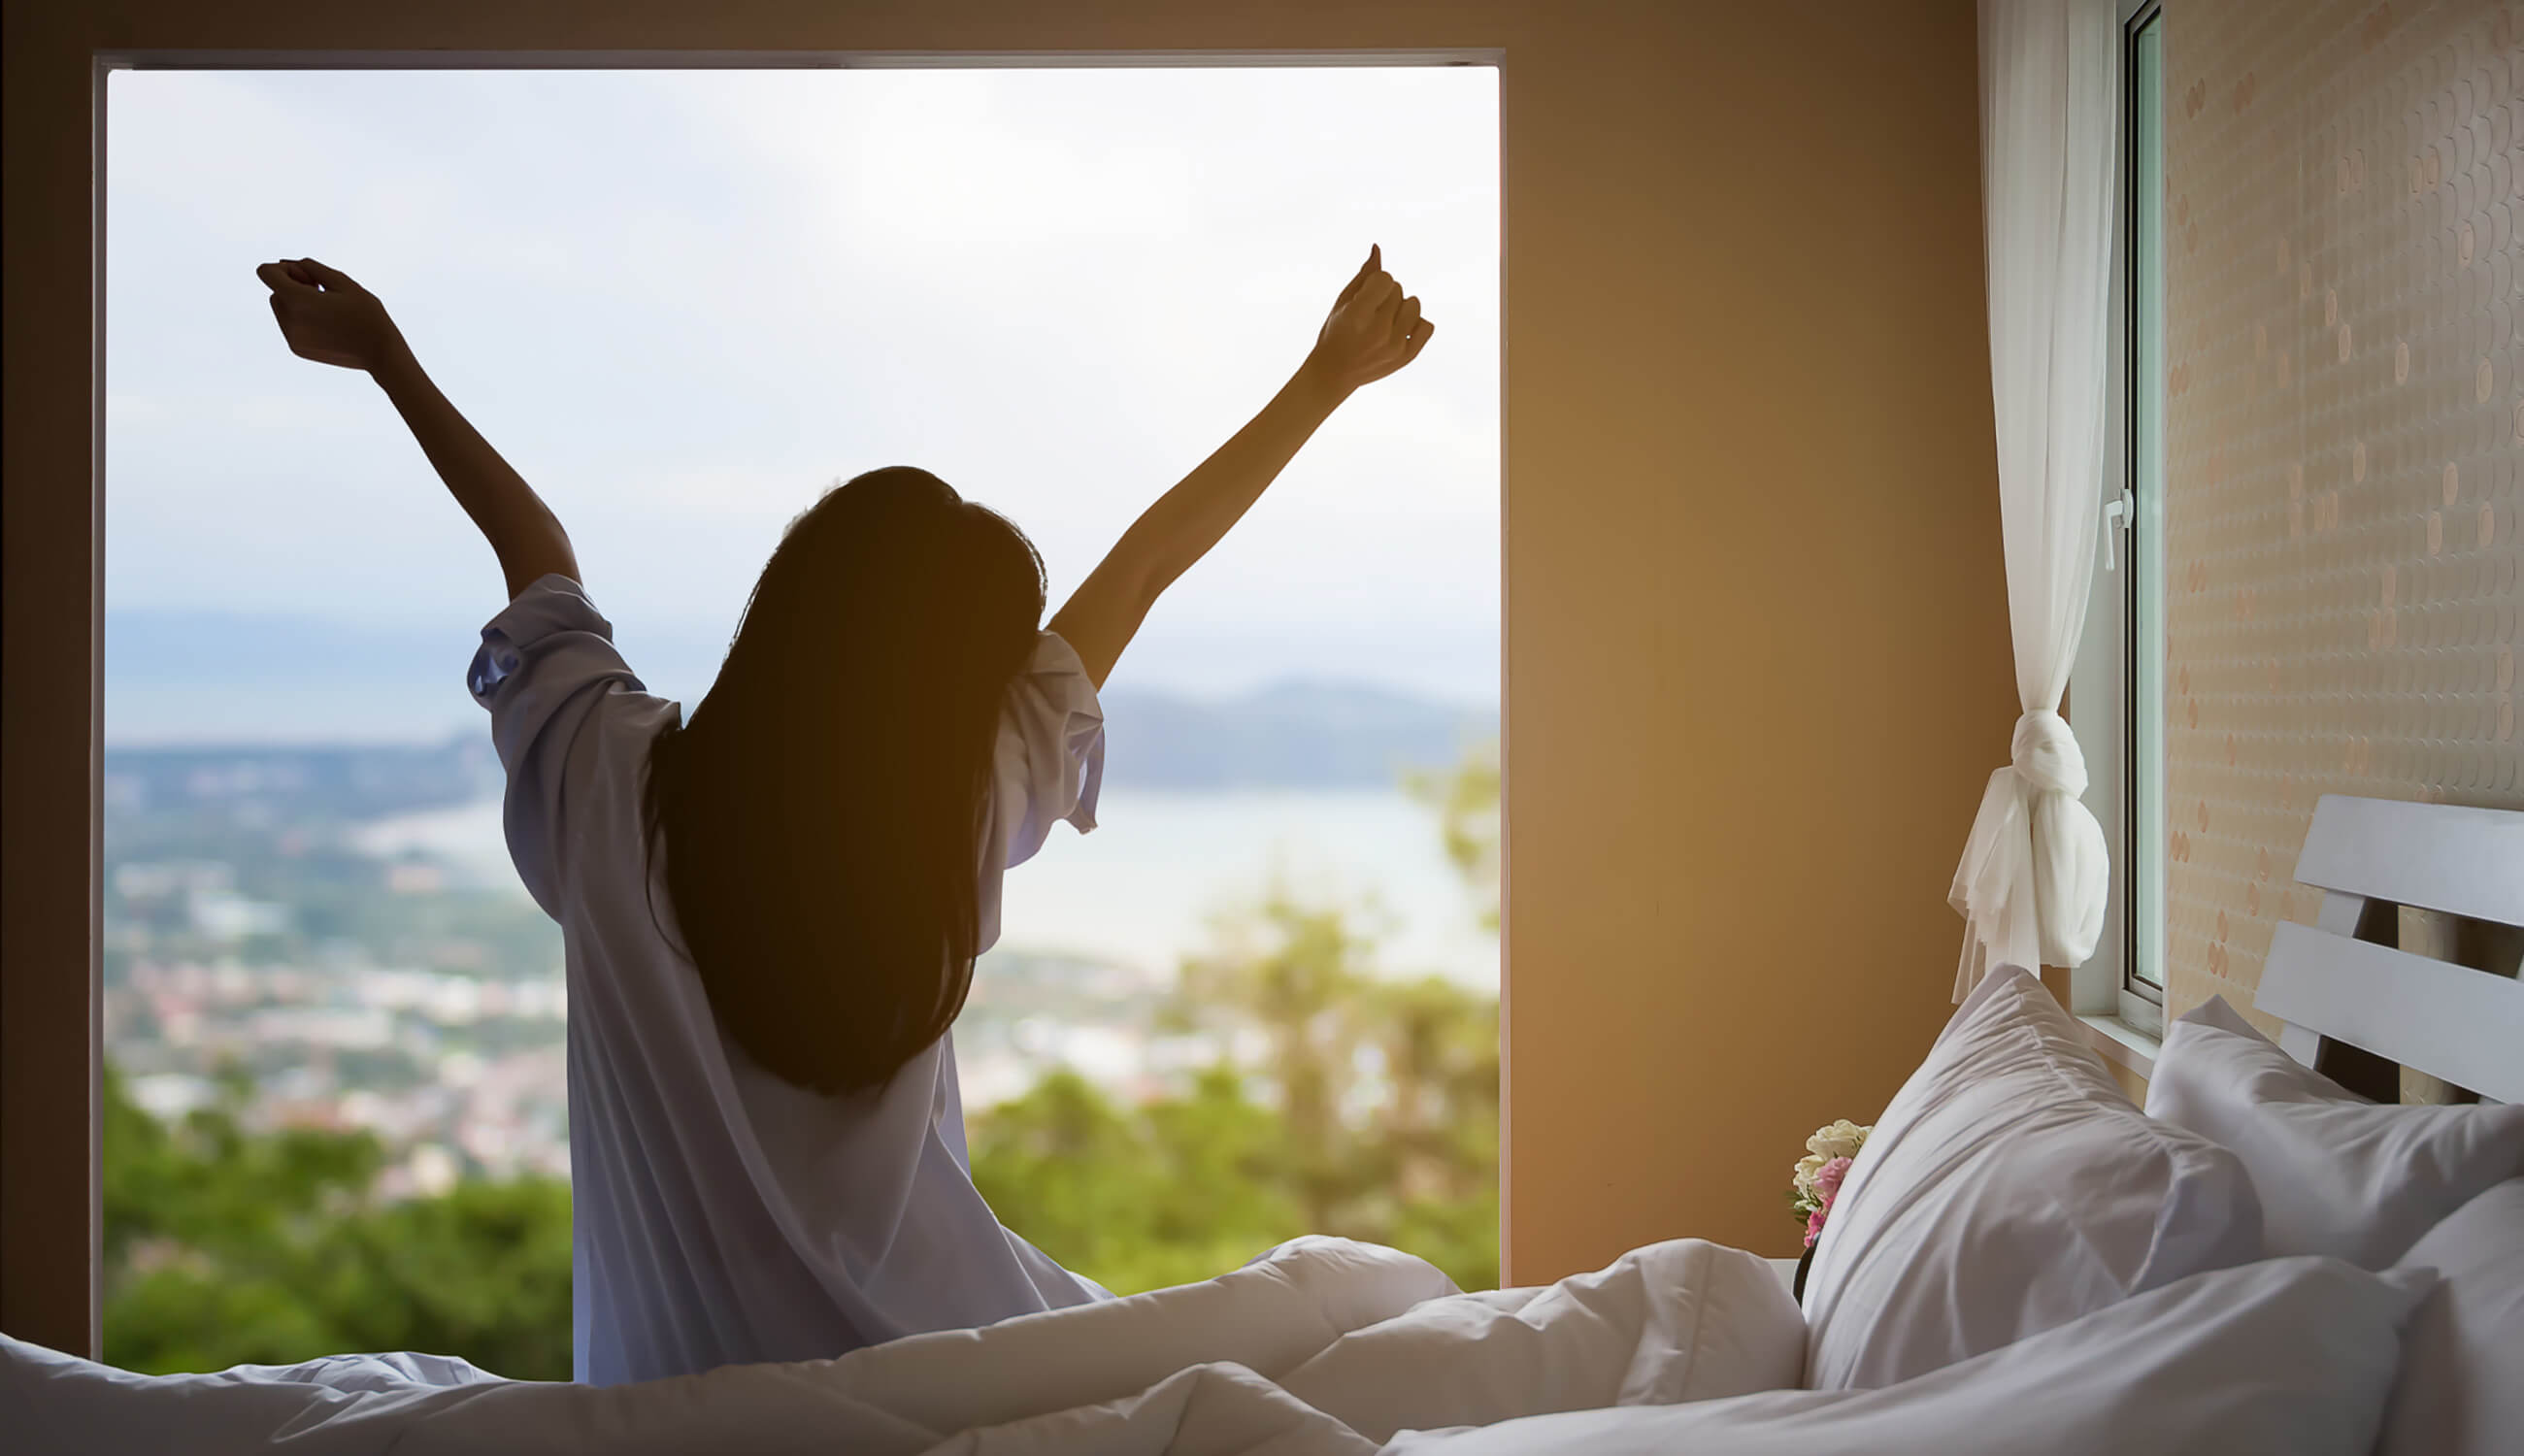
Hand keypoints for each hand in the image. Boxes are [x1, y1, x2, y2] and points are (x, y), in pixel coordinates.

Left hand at [257, 258, 403, 372]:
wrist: (381, 353)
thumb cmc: (367, 314)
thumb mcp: (344, 282)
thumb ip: (313, 268)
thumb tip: (292, 265)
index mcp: (299, 300)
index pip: (266, 273)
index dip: (285, 269)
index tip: (309, 278)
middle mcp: (290, 320)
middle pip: (275, 292)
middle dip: (293, 287)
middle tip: (322, 292)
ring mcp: (292, 337)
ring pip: (281, 309)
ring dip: (296, 303)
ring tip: (326, 309)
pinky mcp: (297, 349)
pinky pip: (289, 326)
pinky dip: (302, 320)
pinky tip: (327, 324)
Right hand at [1303, 245, 1434, 395]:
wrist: (1335, 372)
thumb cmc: (1336, 331)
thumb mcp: (1343, 301)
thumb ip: (1364, 276)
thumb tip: (1378, 249)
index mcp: (1358, 315)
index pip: (1386, 278)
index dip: (1376, 283)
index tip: (1366, 296)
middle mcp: (1378, 331)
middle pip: (1399, 289)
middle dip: (1386, 295)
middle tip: (1371, 313)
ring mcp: (1395, 346)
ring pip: (1414, 304)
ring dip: (1402, 307)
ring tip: (1386, 319)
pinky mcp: (1407, 357)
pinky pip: (1427, 326)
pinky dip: (1416, 323)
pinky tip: (1400, 329)